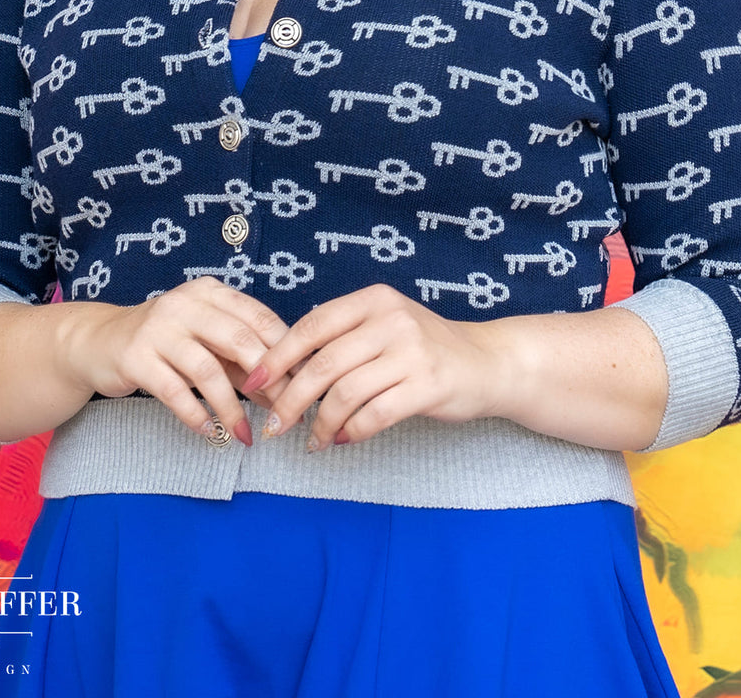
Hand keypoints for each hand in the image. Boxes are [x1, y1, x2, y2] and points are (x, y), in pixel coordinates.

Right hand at [64, 277, 302, 445]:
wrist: (100, 342)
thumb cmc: (167, 343)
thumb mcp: (207, 343)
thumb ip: (243, 362)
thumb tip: (285, 394)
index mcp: (210, 292)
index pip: (259, 317)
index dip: (286, 351)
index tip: (304, 383)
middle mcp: (185, 304)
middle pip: (239, 339)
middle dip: (268, 379)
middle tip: (284, 412)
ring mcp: (158, 329)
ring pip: (208, 370)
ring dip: (231, 408)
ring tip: (245, 434)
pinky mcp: (136, 358)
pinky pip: (174, 392)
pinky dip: (196, 415)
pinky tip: (209, 433)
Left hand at [239, 283, 501, 451]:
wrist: (486, 362)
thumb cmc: (424, 348)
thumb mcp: (384, 326)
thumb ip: (342, 339)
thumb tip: (282, 372)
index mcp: (373, 300)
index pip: (312, 326)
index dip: (278, 357)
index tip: (254, 384)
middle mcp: (391, 320)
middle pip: (323, 364)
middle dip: (291, 400)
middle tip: (275, 426)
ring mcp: (411, 352)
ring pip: (345, 393)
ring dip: (321, 424)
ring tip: (313, 440)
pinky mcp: (427, 386)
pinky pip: (373, 415)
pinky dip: (350, 432)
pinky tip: (342, 439)